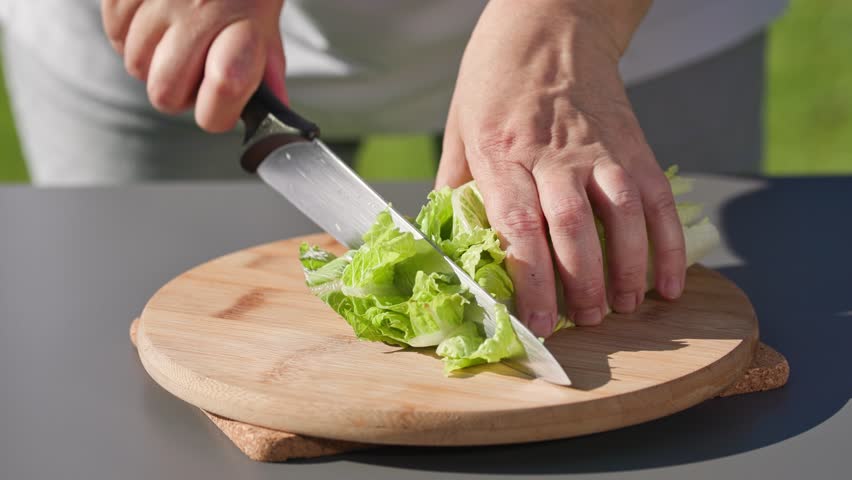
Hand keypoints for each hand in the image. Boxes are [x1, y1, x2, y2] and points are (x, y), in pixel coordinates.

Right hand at [101, 0, 285, 131]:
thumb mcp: (266, 26)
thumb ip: (268, 72)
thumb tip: (273, 112)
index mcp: (245, 24)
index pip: (226, 87)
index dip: (217, 113)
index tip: (218, 108)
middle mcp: (202, 9)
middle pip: (166, 92)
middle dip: (177, 93)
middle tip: (193, 68)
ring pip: (135, 66)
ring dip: (151, 62)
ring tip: (174, 38)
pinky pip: (113, 32)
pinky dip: (129, 35)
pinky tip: (154, 20)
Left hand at [436, 0, 685, 335]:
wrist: (550, 20)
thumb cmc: (496, 75)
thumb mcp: (460, 125)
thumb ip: (456, 184)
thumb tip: (452, 239)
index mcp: (501, 151)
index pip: (517, 223)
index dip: (530, 278)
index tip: (537, 319)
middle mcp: (550, 152)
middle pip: (571, 227)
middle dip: (581, 284)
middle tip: (585, 322)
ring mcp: (596, 147)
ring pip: (620, 214)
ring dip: (627, 268)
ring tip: (623, 306)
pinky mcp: (632, 143)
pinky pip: (656, 197)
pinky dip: (669, 242)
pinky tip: (669, 279)